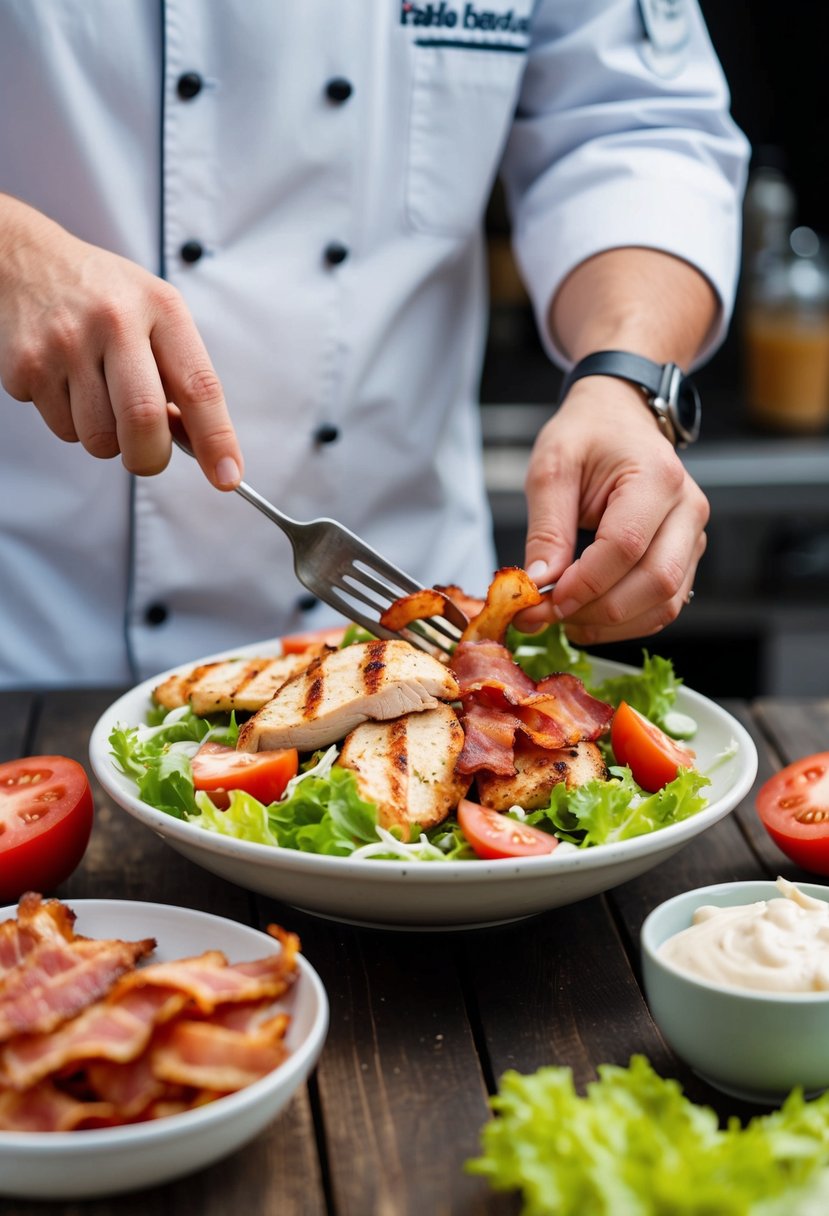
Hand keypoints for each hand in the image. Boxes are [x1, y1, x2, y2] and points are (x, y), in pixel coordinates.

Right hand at [0, 196, 241, 488]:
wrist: (26, 260)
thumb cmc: (105, 296)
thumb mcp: (156, 315)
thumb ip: (180, 375)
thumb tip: (195, 444)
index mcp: (160, 308)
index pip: (199, 386)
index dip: (216, 439)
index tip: (226, 476)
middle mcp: (114, 321)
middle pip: (144, 421)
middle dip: (151, 457)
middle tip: (149, 454)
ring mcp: (65, 344)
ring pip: (98, 438)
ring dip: (107, 439)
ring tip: (100, 396)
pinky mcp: (26, 366)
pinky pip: (63, 430)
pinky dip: (72, 423)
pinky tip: (68, 384)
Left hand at [518, 377, 708, 642]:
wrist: (619, 417)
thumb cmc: (587, 435)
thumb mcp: (552, 468)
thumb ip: (546, 529)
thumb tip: (538, 586)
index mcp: (657, 477)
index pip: (626, 546)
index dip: (585, 583)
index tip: (543, 602)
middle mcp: (687, 509)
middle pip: (656, 582)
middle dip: (597, 611)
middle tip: (547, 617)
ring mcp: (693, 535)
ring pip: (666, 603)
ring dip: (612, 625)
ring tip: (564, 620)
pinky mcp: (686, 556)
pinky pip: (665, 605)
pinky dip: (627, 622)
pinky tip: (589, 617)